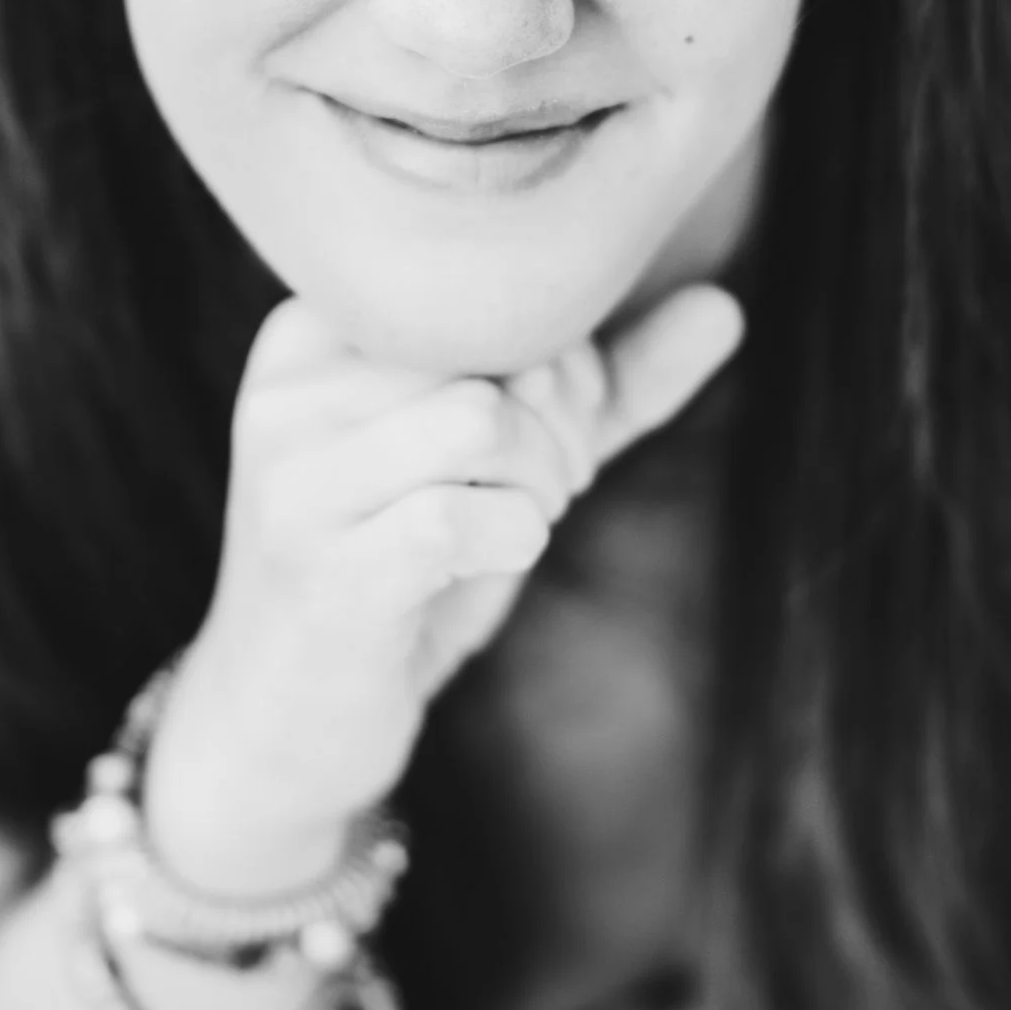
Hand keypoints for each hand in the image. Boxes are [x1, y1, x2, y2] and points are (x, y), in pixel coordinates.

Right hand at [147, 281, 743, 893]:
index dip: (563, 356)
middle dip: (563, 425)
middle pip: (492, 351)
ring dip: (541, 483)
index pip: (483, 288)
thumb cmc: (396, 571)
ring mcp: (293, 481)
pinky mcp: (322, 571)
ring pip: (482, 420)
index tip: (561, 427)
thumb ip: (604, 386)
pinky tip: (491, 561)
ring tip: (522, 522)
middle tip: (550, 489)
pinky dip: (513, 539)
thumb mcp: (504, 463)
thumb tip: (726, 307)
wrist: (283, 721)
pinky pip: (461, 517)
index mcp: (315, 331)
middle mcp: (288, 389)